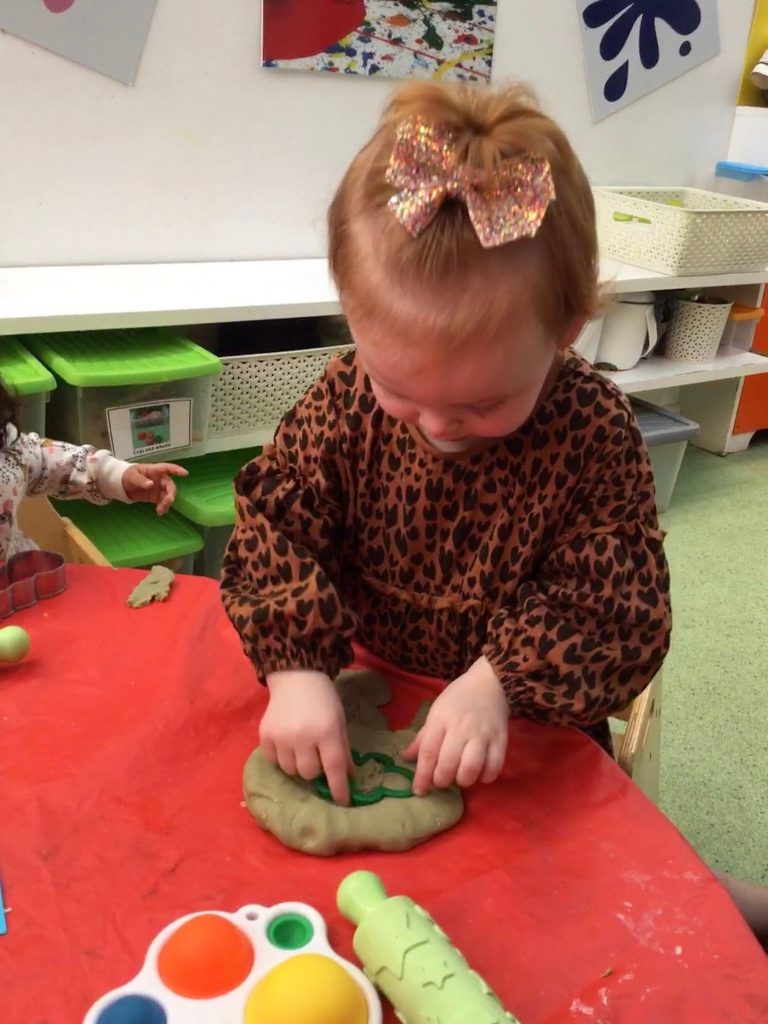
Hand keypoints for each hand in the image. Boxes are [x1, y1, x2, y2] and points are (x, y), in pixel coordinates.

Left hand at [122, 463, 187, 514]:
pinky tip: (160, 512)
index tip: (185, 474)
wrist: (121, 485)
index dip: (177, 470)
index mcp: (154, 470)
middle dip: (171, 493)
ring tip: (160, 510)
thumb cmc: (127, 475)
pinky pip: (162, 502)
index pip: (167, 468)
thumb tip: (151, 484)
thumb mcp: (132, 476)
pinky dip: (163, 507)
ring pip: (167, 495)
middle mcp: (159, 479)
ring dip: (167, 503)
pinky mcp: (155, 497)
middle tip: (169, 501)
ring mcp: (158, 488)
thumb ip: (141, 480)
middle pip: (169, 485)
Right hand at [261, 670, 351, 805]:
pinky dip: (281, 757)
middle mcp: (302, 736)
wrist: (296, 677)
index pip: (333, 768)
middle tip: (316, 757)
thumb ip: (342, 750)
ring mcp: (281, 736)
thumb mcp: (339, 722)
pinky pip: (273, 760)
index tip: (343, 802)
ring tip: (300, 749)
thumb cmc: (324, 700)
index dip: (339, 788)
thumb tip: (348, 778)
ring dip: (297, 765)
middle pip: (308, 773)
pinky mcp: (264, 735)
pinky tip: (286, 743)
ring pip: (290, 770)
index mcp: (326, 731)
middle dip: (315, 770)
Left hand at [403, 656, 508, 794]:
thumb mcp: (436, 712)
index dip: (422, 775)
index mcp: (441, 720)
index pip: (429, 752)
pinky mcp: (501, 739)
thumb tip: (405, 758)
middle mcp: (461, 728)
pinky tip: (480, 774)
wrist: (490, 682)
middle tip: (441, 781)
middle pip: (448, 763)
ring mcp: (483, 734)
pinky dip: (486, 776)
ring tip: (460, 778)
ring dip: (464, 779)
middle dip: (442, 779)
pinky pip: (495, 766)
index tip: (419, 791)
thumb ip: (423, 737)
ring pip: (472, 767)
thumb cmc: (458, 698)